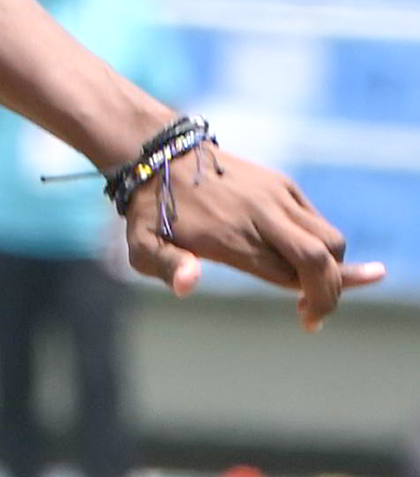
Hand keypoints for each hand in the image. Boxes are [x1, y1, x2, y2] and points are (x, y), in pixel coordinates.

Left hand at [123, 147, 384, 329]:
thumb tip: (188, 286)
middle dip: (332, 292)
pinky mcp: (281, 183)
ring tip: (311, 286)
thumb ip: (168, 267)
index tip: (307, 320)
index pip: (290, 276)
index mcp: (231, 236)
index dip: (308, 301)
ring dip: (334, 268)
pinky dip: (323, 245)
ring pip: (330, 239)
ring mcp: (275, 196)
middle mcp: (260, 214)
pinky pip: (318, 220)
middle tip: (316, 313)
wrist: (160, 155)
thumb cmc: (151, 211)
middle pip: (321, 259)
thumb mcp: (143, 245)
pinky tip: (302, 259)